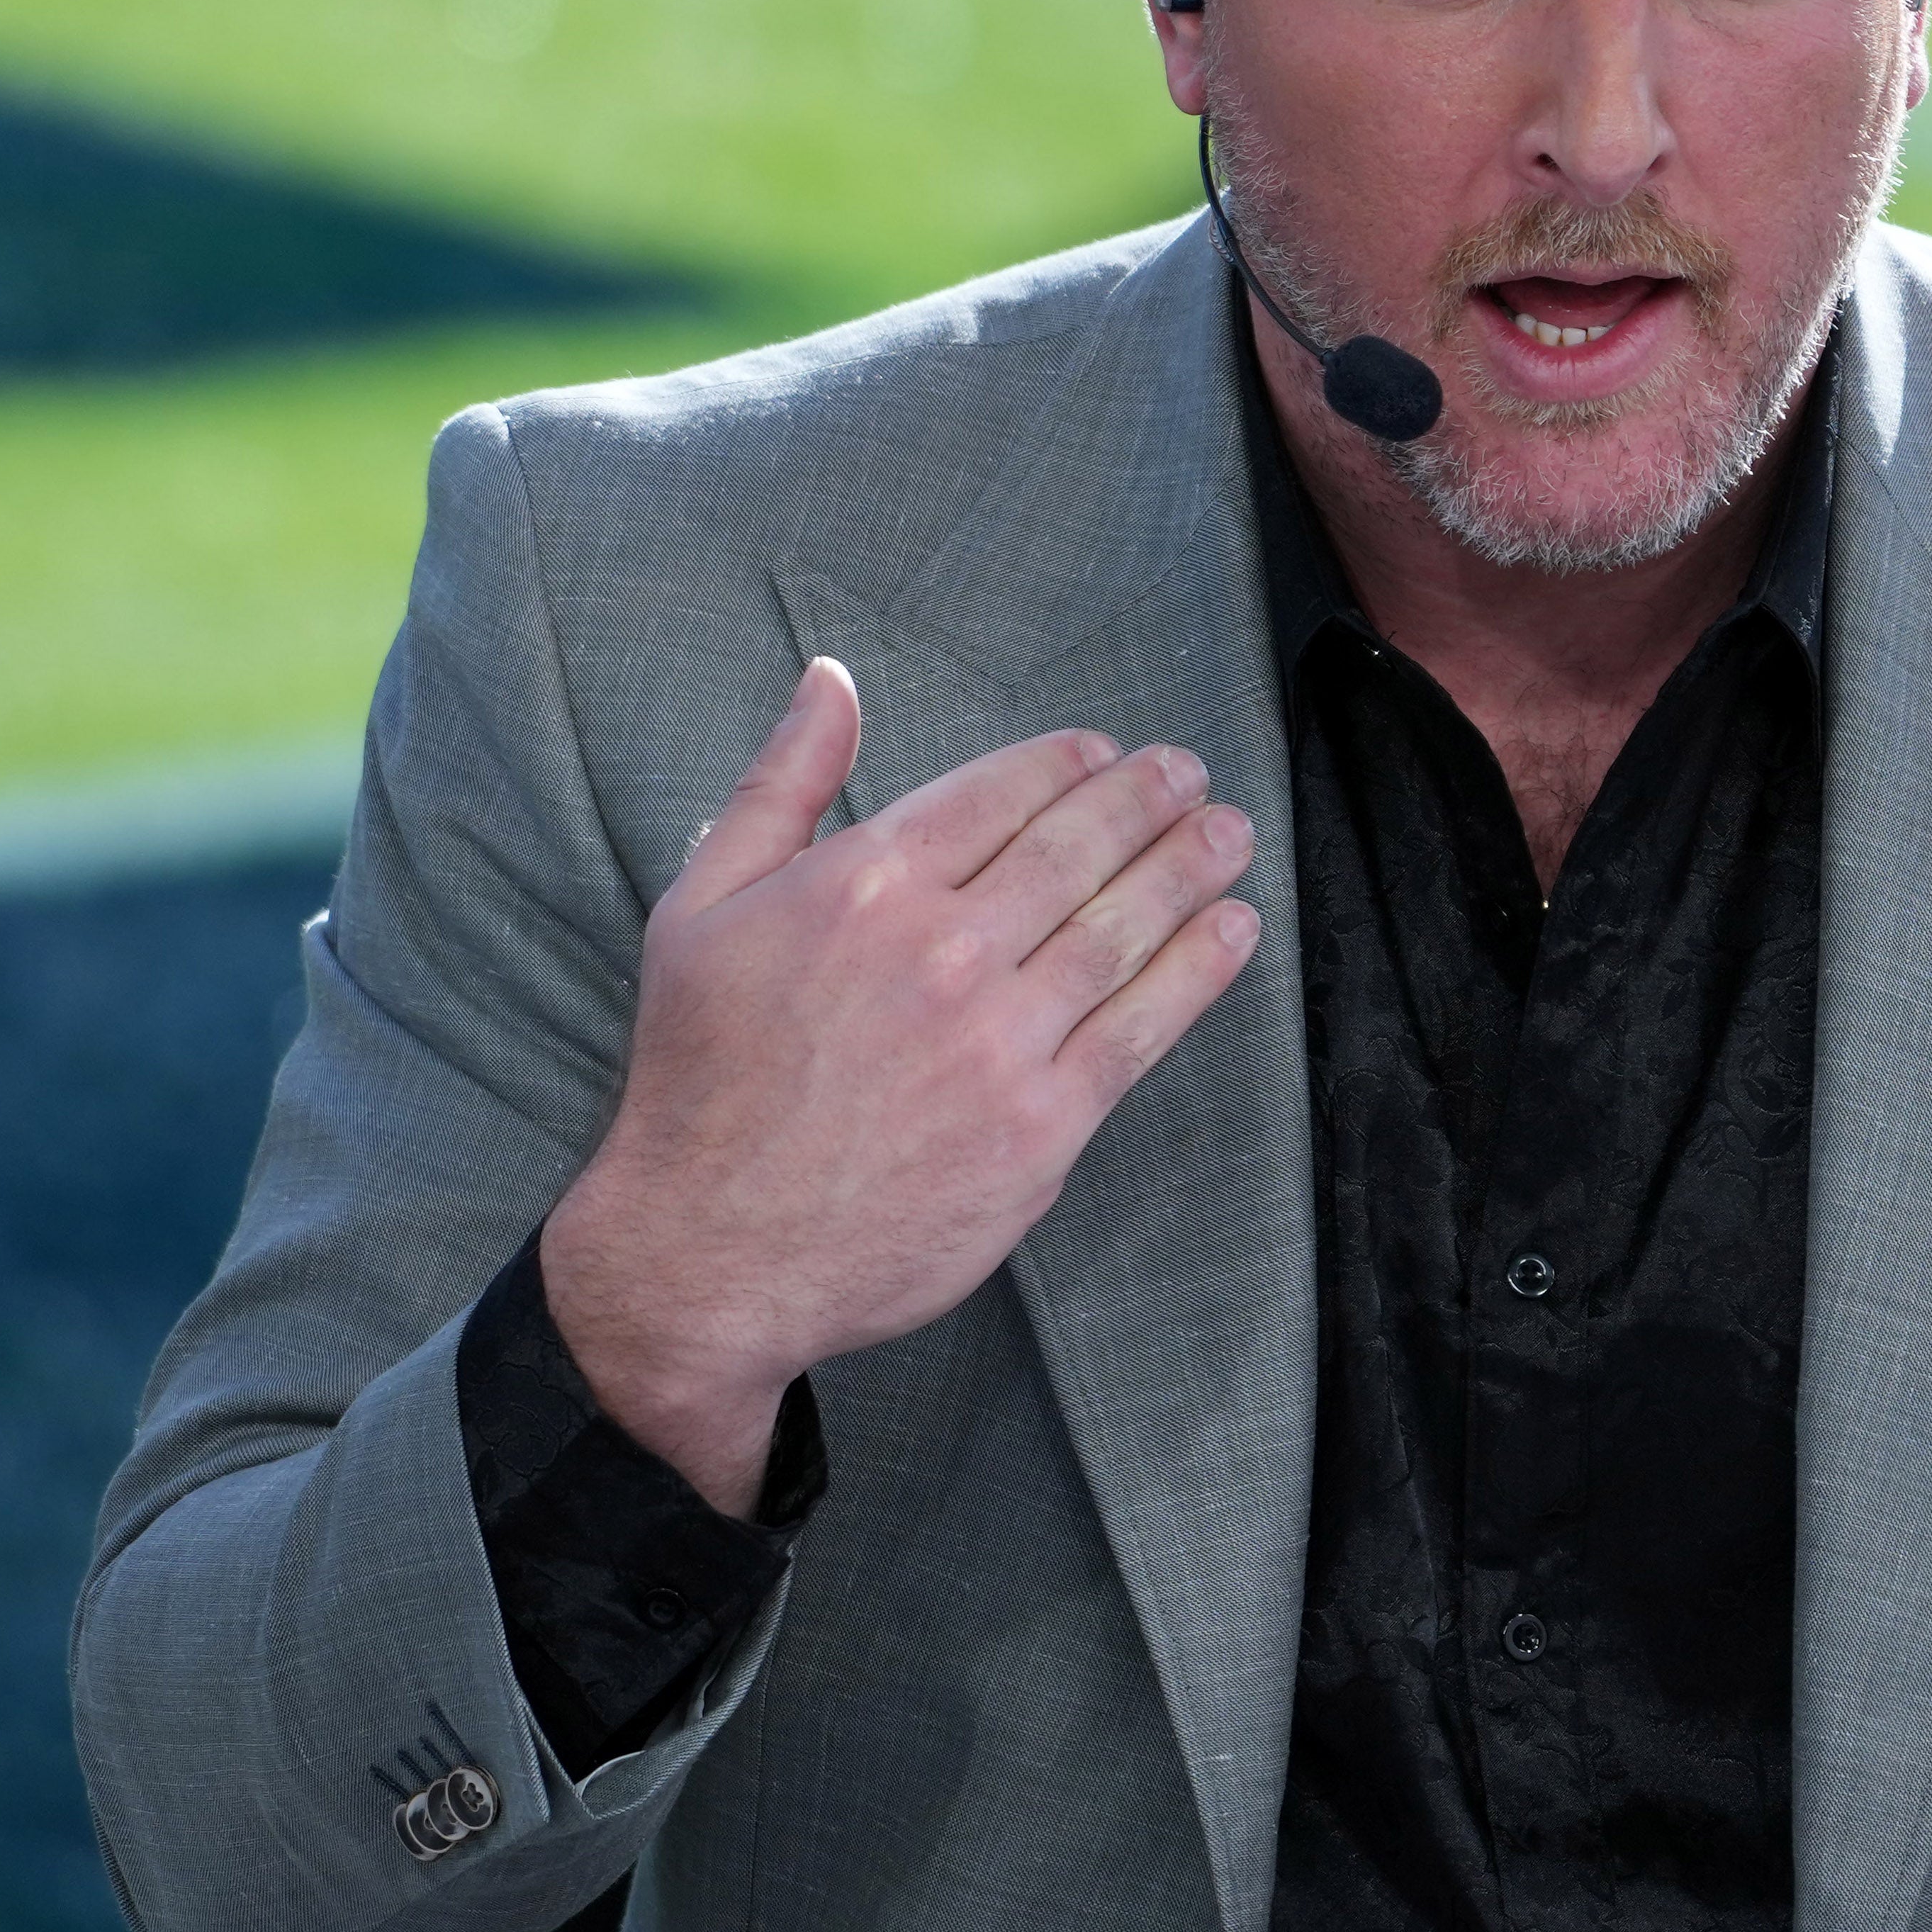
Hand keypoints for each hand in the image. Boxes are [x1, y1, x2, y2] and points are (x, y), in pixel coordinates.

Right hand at [536, 658, 1261, 1506]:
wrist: (710, 1251)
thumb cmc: (699, 1081)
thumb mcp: (702, 905)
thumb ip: (781, 783)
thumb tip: (832, 681)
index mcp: (864, 885)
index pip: (1001, 793)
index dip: (1070, 764)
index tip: (1107, 753)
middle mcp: (942, 952)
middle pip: (1077, 849)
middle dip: (1148, 800)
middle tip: (1190, 776)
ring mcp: (999, 1042)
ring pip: (1122, 928)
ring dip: (1190, 868)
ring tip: (1230, 833)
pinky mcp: (1039, 1128)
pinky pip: (1142, 1028)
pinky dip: (1198, 969)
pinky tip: (1232, 929)